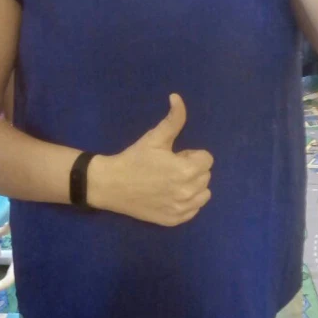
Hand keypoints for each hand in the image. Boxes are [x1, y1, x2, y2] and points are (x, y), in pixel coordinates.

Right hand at [89, 93, 213, 226]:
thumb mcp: (155, 138)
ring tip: (171, 182)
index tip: (174, 156)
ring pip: (203, 194)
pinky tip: (169, 195)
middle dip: (192, 169)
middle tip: (169, 168)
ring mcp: (182, 209)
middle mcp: (188, 192)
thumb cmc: (134, 159)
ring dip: (193, 186)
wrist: (110, 185)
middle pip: (206, 176)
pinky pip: (194, 209)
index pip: (207, 159)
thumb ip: (173, 119)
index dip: (191, 155)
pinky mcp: (175, 220)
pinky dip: (187, 202)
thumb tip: (177, 97)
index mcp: (187, 170)